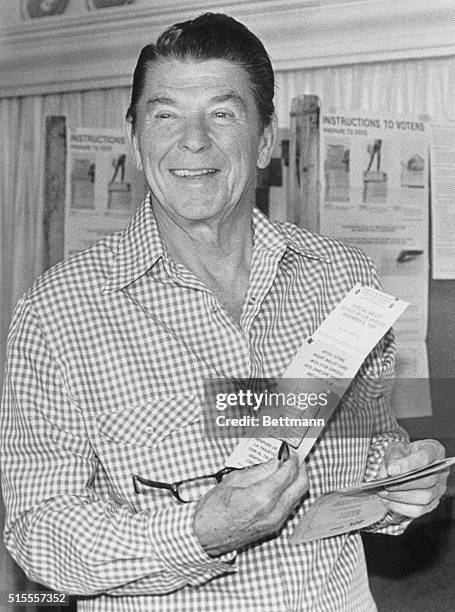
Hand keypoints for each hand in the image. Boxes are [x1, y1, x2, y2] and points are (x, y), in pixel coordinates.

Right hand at [194, 446, 308, 555]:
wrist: (205, 537)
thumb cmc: (213, 509)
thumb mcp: (233, 480)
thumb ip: (259, 470)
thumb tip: (276, 459)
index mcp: (262, 497)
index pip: (289, 472)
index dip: (291, 456)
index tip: (288, 448)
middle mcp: (274, 512)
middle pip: (302, 484)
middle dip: (300, 466)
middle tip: (292, 455)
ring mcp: (276, 522)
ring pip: (299, 495)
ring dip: (297, 479)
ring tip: (286, 466)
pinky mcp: (274, 527)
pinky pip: (291, 505)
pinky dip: (291, 491)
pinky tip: (281, 483)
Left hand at [377, 439, 447, 518]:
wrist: (407, 463)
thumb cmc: (403, 454)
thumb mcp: (396, 448)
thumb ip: (393, 457)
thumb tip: (390, 471)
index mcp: (433, 451)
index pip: (424, 458)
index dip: (407, 465)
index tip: (391, 470)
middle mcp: (440, 471)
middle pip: (426, 481)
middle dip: (401, 484)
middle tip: (384, 484)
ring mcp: (438, 489)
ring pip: (424, 498)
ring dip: (399, 497)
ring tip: (382, 492)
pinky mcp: (432, 504)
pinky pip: (418, 510)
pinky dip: (400, 507)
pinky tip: (387, 500)